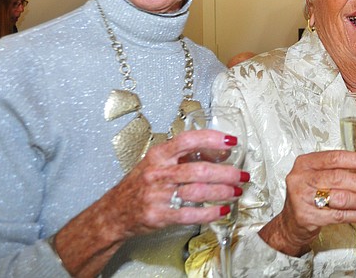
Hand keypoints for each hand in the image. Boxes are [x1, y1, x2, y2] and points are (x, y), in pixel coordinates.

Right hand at [53, 129, 247, 277]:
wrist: (114, 212)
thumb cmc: (139, 184)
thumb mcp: (158, 163)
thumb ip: (184, 157)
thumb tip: (219, 153)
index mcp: (159, 154)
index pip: (188, 140)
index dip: (212, 139)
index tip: (232, 142)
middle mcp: (158, 172)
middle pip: (199, 169)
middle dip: (226, 173)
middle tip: (242, 175)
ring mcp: (158, 194)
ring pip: (198, 191)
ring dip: (222, 192)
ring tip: (236, 191)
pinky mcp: (159, 215)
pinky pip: (190, 214)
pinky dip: (210, 213)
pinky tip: (221, 210)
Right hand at [258, 150, 355, 256]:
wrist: (291, 222)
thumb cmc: (310, 195)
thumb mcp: (324, 177)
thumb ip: (350, 170)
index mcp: (306, 162)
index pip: (335, 157)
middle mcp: (301, 178)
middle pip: (339, 178)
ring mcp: (302, 198)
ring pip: (340, 198)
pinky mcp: (306, 216)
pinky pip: (338, 215)